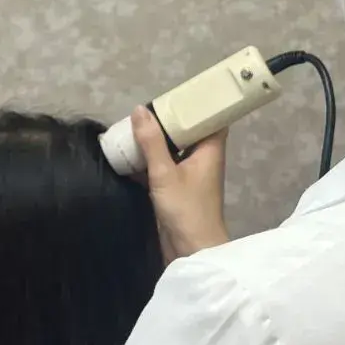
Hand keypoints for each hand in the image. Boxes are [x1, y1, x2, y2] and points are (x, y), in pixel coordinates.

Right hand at [132, 106, 228, 262]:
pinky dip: (151, 159)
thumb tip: (140, 110)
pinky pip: (165, 166)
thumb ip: (151, 142)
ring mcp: (191, 176)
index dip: (200, 104)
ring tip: (136, 126)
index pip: (213, 118)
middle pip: (190, 132)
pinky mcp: (178, 190)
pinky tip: (131, 154)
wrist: (191, 252)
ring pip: (175, 149)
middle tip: (149, 107)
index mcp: (211, 151)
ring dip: (158, 140)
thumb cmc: (186, 210)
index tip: (180, 92)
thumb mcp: (165, 173)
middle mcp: (203, 160)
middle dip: (170, 120)